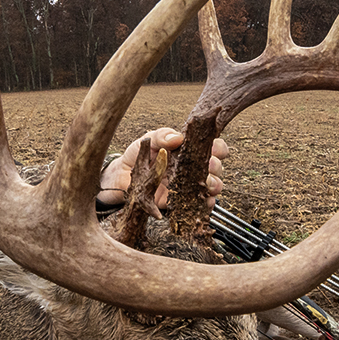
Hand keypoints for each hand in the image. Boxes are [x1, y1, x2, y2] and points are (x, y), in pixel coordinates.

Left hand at [97, 127, 228, 209]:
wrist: (120, 178)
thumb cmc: (138, 155)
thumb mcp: (149, 140)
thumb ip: (162, 135)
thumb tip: (177, 137)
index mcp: (189, 150)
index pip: (213, 147)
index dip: (218, 148)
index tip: (214, 149)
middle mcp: (192, 167)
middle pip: (216, 167)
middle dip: (215, 167)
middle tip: (207, 167)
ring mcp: (188, 184)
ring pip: (212, 185)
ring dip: (213, 185)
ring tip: (205, 185)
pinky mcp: (180, 201)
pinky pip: (199, 203)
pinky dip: (206, 203)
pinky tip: (205, 200)